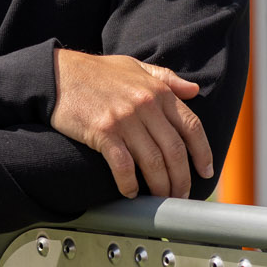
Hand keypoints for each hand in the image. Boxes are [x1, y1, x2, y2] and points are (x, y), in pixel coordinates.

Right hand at [52, 51, 211, 198]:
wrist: (60, 73)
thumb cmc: (99, 72)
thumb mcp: (137, 67)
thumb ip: (167, 78)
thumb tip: (194, 89)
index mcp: (159, 92)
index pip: (192, 127)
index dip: (203, 153)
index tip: (206, 172)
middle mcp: (146, 105)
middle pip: (175, 151)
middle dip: (182, 179)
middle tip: (181, 195)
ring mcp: (125, 119)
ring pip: (153, 162)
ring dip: (160, 186)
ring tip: (161, 199)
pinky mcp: (103, 132)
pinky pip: (123, 166)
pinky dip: (129, 184)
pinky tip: (130, 193)